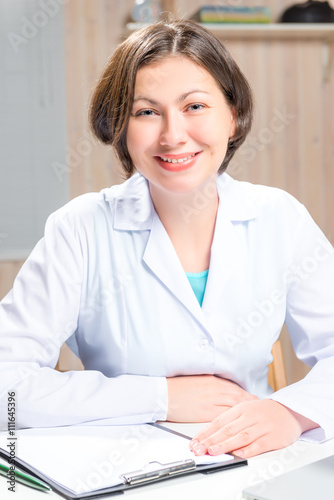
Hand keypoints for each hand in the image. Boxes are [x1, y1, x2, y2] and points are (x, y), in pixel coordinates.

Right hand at [166, 375, 257, 421]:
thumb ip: (214, 384)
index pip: (237, 389)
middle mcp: (215, 390)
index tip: (253, 402)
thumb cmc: (179, 386)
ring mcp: (211, 402)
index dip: (247, 397)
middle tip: (258, 413)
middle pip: (239, 399)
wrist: (165, 393)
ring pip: (233, 409)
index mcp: (214, 381)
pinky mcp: (205, 413)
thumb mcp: (200, 380)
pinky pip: (222, 419)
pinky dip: (231, 423)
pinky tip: (236, 428)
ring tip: (252, 421)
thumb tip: (226, 389)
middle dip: (250, 407)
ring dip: (244, 415)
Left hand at [189, 399, 318, 457]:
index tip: (195, 442)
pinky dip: (248, 450)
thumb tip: (210, 435)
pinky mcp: (273, 437)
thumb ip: (230, 422)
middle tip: (199, 448)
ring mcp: (261, 427)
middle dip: (211, 440)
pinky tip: (239, 454)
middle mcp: (249, 417)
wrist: (290, 411)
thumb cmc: (263, 412)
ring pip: (241, 436)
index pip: (219, 422)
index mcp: (240, 409)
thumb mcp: (245, 410)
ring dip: (226, 445)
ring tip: (213, 451)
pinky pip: (259, 445)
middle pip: (227, 430)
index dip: (206, 433)